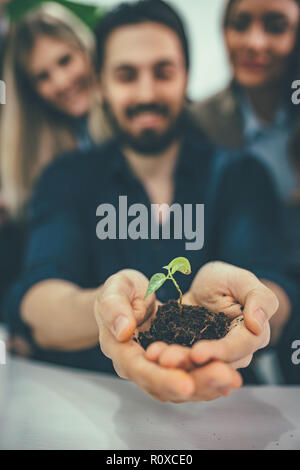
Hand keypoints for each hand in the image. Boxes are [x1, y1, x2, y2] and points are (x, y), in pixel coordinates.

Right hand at [94, 269, 241, 401]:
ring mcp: (157, 368)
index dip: (162, 378)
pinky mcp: (173, 365)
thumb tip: (123, 329)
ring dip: (208, 385)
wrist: (129, 297)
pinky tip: (229, 378)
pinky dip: (210, 380)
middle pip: (165, 386)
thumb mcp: (115, 288)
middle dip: (196, 383)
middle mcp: (138, 366)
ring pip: (181, 387)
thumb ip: (114, 306)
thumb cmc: (121, 291)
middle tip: (223, 376)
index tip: (186, 383)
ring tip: (232, 378)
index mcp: (120, 349)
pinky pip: (191, 377)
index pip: (139, 369)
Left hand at [146, 261, 278, 370]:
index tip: (197, 353)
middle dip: (189, 364)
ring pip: (194, 369)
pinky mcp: (188, 357)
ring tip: (155, 356)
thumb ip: (258, 298)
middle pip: (213, 366)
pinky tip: (150, 355)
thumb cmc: (227, 282)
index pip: (238, 349)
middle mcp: (232, 355)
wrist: (203, 289)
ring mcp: (209, 359)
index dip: (218, 353)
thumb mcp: (242, 280)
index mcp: (251, 336)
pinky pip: (178, 363)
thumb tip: (258, 323)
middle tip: (166, 359)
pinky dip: (164, 360)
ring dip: (174, 366)